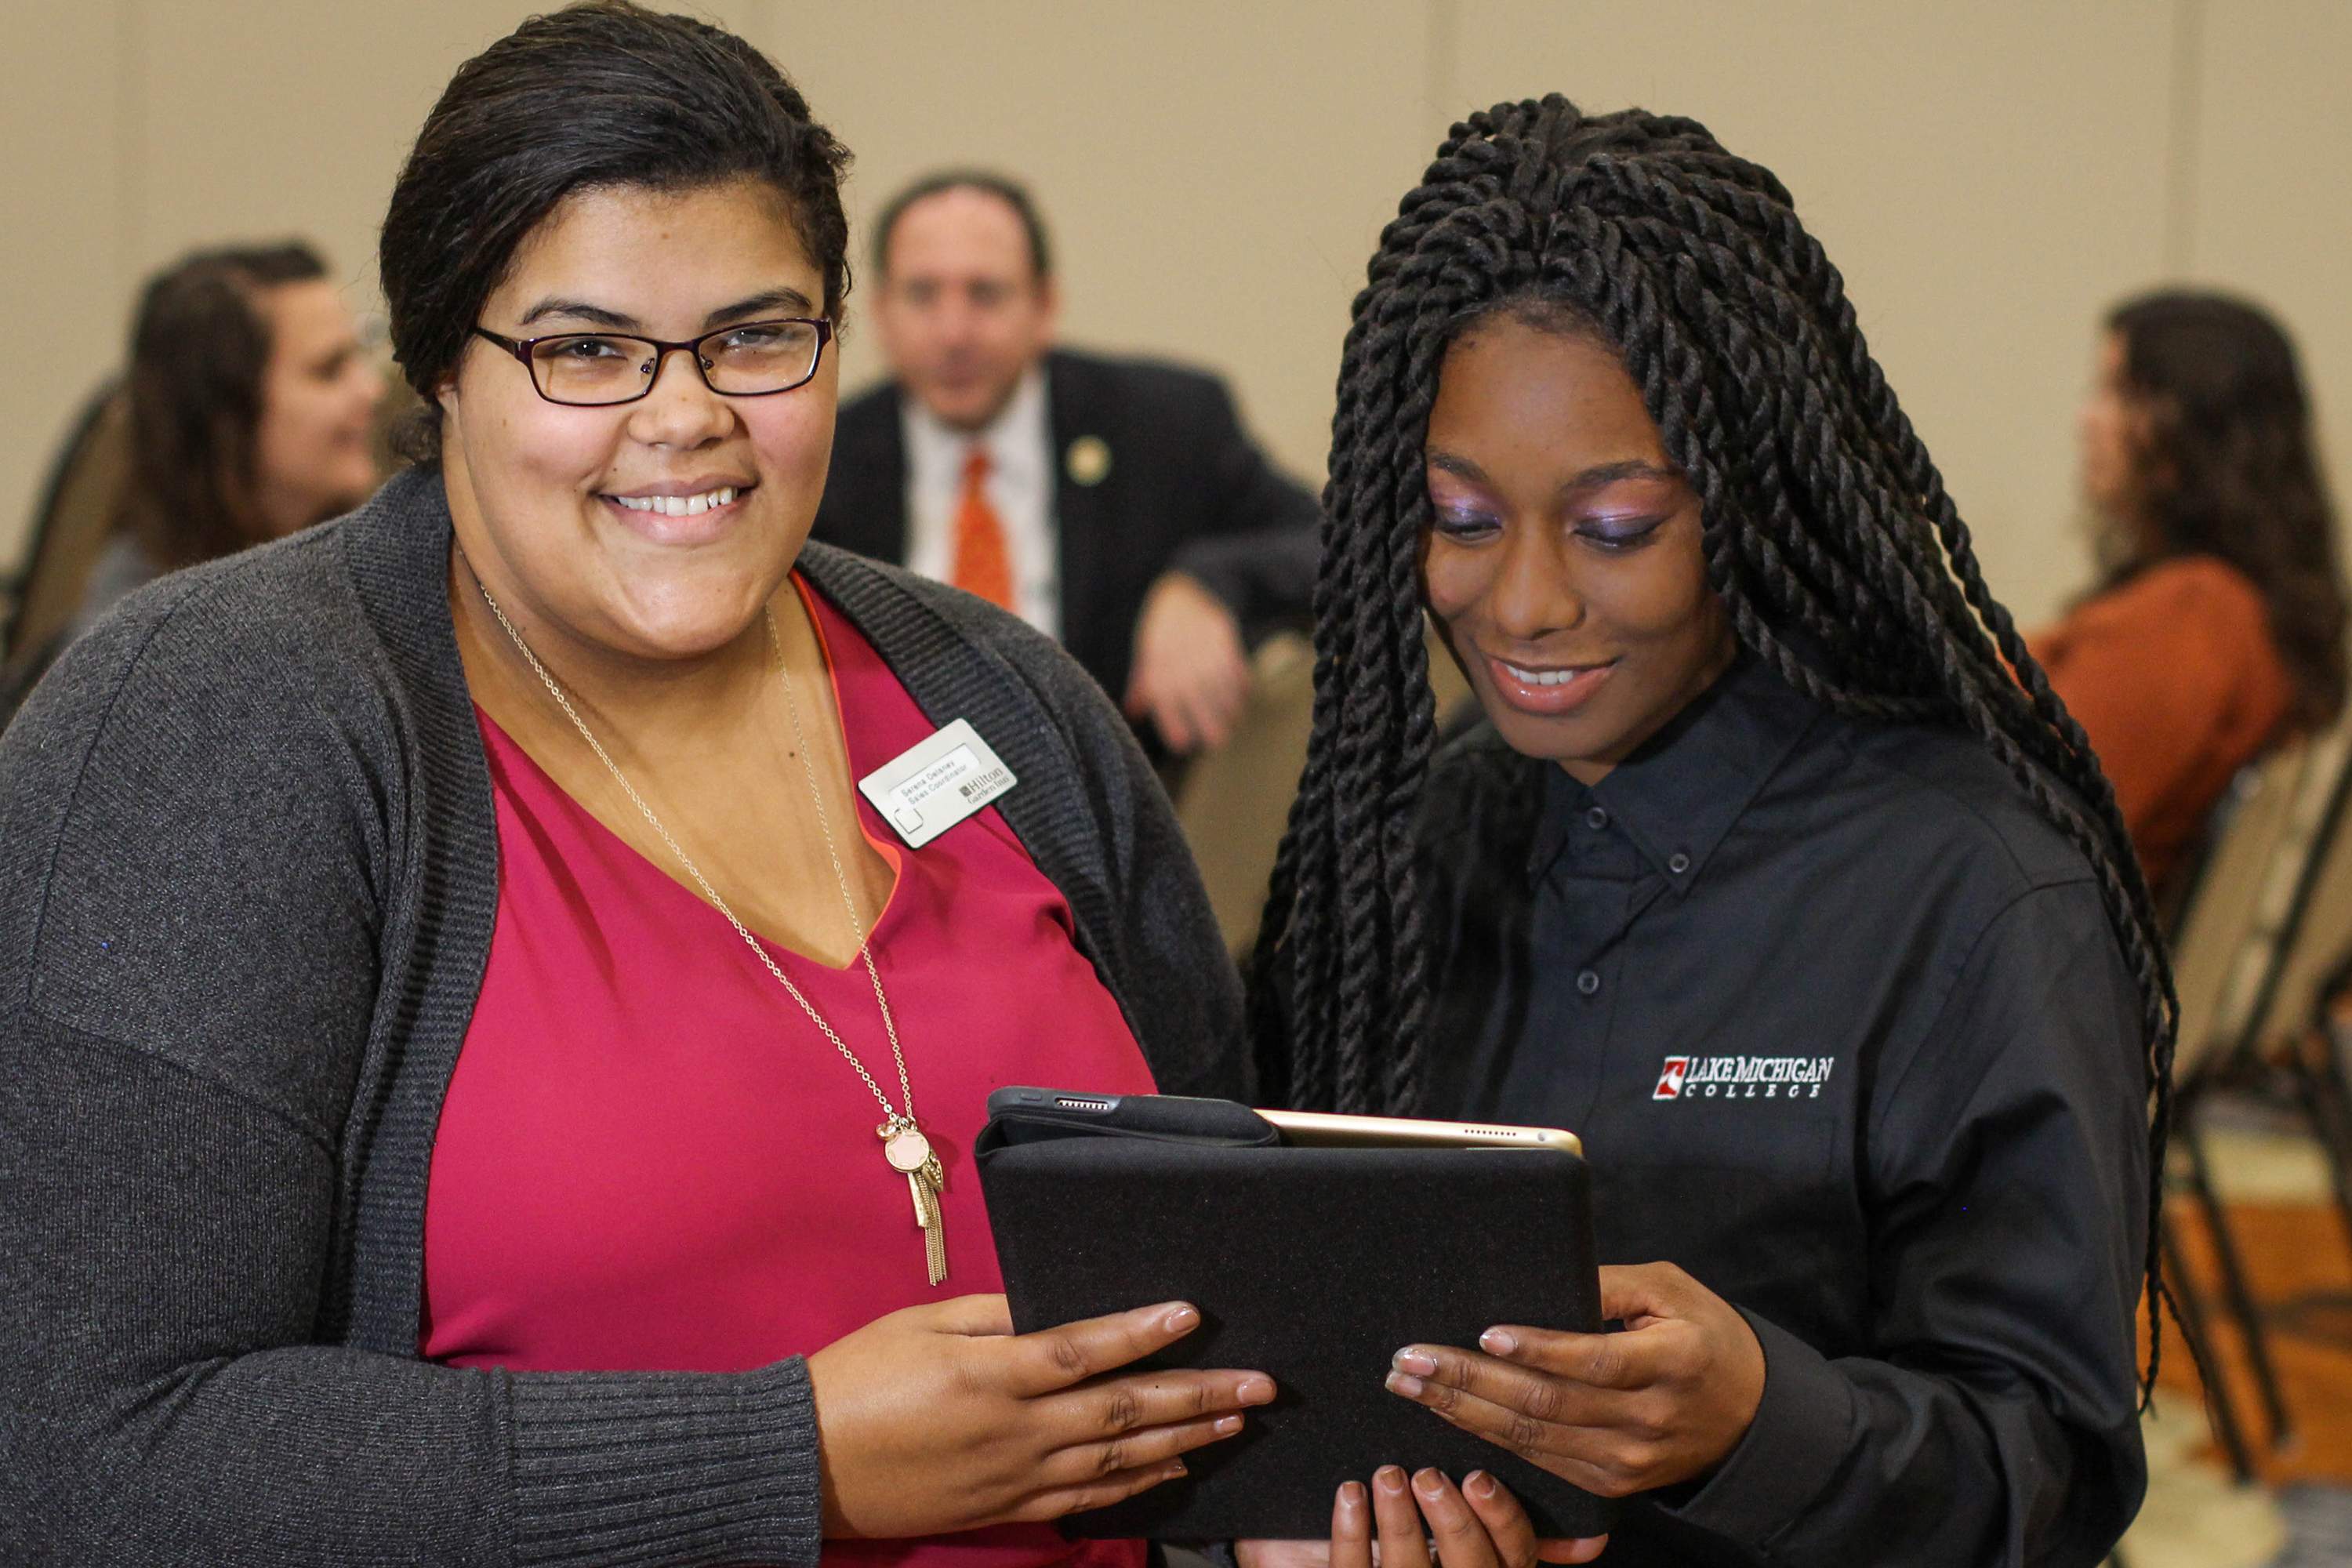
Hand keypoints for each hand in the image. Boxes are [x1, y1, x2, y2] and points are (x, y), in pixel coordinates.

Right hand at [807, 1293, 1273, 1537]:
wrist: (804, 1464)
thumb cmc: (856, 1379)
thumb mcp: (922, 1324)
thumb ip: (995, 1313)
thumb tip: (1053, 1306)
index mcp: (990, 1374)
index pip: (1083, 1350)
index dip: (1142, 1332)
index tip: (1192, 1314)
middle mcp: (1014, 1431)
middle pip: (1123, 1413)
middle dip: (1198, 1396)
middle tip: (1258, 1385)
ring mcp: (1014, 1477)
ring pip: (1118, 1462)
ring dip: (1184, 1441)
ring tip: (1235, 1424)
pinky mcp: (1005, 1509)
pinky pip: (1085, 1500)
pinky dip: (1136, 1487)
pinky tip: (1174, 1472)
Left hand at [1124, 571, 1249, 753]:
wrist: (1186, 589)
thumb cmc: (1162, 627)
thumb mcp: (1147, 652)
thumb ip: (1142, 683)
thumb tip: (1132, 713)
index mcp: (1158, 667)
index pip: (1166, 704)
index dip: (1174, 726)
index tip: (1182, 744)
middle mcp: (1181, 662)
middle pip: (1198, 703)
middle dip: (1209, 725)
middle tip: (1217, 740)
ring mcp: (1204, 652)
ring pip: (1221, 690)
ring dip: (1229, 709)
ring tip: (1231, 719)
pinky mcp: (1225, 639)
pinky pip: (1236, 670)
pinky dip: (1241, 686)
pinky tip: (1241, 695)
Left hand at [1237, 1465, 1604, 1567]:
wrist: (1326, 1554)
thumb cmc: (1408, 1533)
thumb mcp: (1459, 1533)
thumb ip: (1500, 1527)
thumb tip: (1584, 1530)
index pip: (1515, 1552)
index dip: (1503, 1517)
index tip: (1476, 1476)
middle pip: (1471, 1567)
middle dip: (1451, 1520)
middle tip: (1427, 1475)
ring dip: (1399, 1522)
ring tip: (1387, 1475)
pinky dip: (1350, 1532)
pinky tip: (1350, 1493)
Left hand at [1385, 1263, 1764, 1497]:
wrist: (1749, 1417)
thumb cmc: (1704, 1336)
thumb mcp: (1670, 1290)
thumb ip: (1608, 1283)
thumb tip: (1541, 1276)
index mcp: (1672, 1362)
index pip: (1594, 1360)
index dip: (1538, 1349)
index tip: (1484, 1335)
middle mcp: (1648, 1419)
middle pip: (1547, 1404)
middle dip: (1469, 1382)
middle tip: (1410, 1359)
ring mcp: (1627, 1460)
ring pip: (1533, 1438)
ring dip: (1462, 1412)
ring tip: (1409, 1385)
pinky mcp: (1609, 1483)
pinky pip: (1540, 1461)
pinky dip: (1489, 1438)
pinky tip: (1450, 1415)